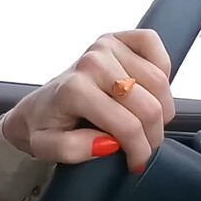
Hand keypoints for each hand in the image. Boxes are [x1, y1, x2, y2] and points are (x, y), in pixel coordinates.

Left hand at [3, 30, 176, 173]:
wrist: (37, 107)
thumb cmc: (45, 126)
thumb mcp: (45, 147)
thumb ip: (73, 150)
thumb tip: (109, 143)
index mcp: (74, 90)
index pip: (127, 125)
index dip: (139, 150)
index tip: (136, 162)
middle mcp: (92, 62)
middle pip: (149, 106)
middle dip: (153, 135)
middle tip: (145, 147)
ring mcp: (105, 47)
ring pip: (159, 81)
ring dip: (162, 108)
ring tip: (148, 124)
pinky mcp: (117, 38)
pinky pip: (153, 45)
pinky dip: (161, 68)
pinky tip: (150, 90)